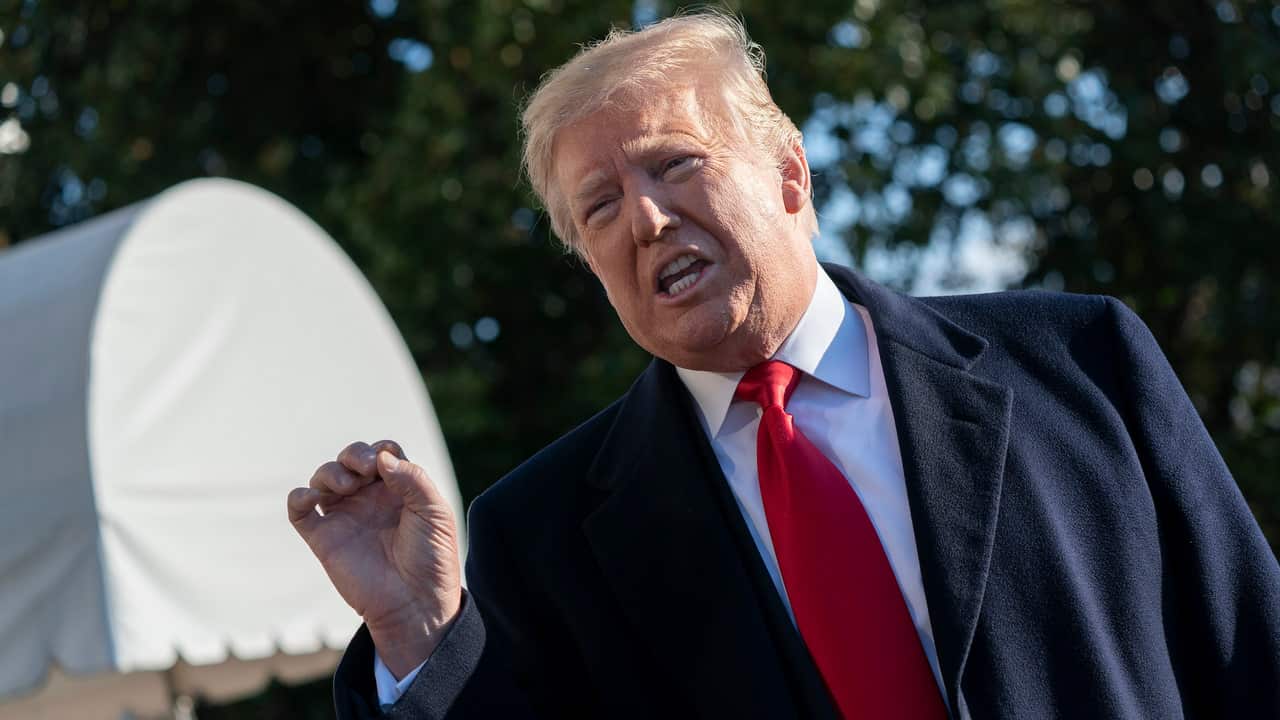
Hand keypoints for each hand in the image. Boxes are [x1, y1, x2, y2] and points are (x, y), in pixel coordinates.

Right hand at [288, 440, 461, 676]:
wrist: (415, 603)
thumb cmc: (431, 558)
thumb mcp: (434, 512)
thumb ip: (413, 479)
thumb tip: (381, 457)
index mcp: (398, 490)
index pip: (382, 454)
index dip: (381, 451)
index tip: (386, 465)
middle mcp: (370, 499)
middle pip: (351, 459)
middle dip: (354, 454)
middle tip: (365, 469)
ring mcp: (345, 516)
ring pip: (324, 477)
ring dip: (331, 471)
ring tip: (347, 486)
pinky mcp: (323, 538)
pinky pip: (299, 509)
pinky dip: (299, 496)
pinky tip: (313, 497)